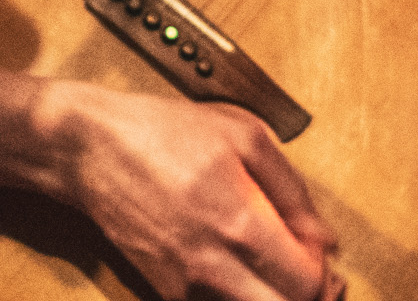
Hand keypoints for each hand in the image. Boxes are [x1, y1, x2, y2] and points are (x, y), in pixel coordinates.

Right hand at [51, 87, 340, 300]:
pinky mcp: (166, 291)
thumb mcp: (245, 136)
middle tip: (309, 271)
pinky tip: (240, 261)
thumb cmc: (165, 133)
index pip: (306, 284)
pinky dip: (239, 292)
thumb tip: (325, 237)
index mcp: (239, 223)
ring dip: (272, 294)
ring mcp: (185, 284)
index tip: (322, 252)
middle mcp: (212, 265)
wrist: (92, 149)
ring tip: (276, 263)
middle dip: (304, 295)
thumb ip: (293, 191)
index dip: (324, 272)